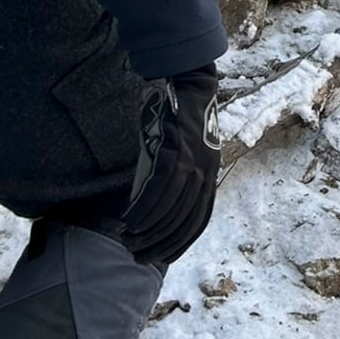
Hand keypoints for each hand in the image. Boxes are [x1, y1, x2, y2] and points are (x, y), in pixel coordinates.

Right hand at [121, 67, 221, 267]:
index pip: (198, 221)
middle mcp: (206, 172)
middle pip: (184, 220)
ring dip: (148, 230)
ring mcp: (194, 162)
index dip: (180, 243)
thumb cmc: (179, 118)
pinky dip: (145, 209)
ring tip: (128, 241)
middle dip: (160, 244)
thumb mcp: (182, 151)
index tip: (160, 258)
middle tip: (137, 256)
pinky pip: (160, 189)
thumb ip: (173, 176)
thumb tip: (151, 205)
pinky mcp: (177, 150)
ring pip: (172, 209)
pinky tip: (129, 221)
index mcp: (210, 175)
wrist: (188, 81)